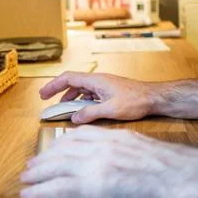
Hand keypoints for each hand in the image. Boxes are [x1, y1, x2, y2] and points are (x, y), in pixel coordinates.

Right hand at [39, 72, 155, 123]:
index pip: (68, 78)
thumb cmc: (136, 101)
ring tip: (63, 109)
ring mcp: (103, 86)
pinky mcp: (109, 92)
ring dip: (70, 98)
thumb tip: (74, 118)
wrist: (155, 98)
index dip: (53, 85)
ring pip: (81, 89)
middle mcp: (98, 81)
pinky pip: (90, 94)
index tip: (42, 94)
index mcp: (95, 81)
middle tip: (47, 101)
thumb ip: (90, 113)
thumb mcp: (110, 110)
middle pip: (72, 83)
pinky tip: (81, 111)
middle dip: (58, 91)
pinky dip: (81, 101)